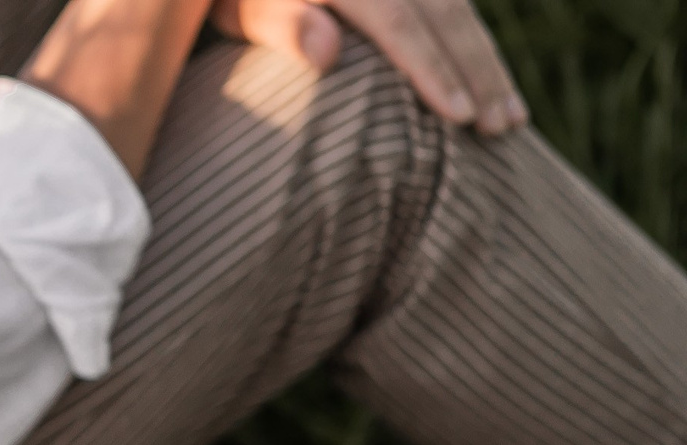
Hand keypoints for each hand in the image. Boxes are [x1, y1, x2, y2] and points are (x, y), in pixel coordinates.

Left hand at [211, 0, 525, 133]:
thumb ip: (276, 24)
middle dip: (478, 73)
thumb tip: (327, 52)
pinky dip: (474, 51)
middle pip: (445, 14)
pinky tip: (492, 89)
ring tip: (510, 121)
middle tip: (499, 130)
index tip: (457, 118)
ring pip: (459, 11)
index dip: (429, 68)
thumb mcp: (235, 8)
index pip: (399, 21)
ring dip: (488, 66)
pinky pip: (452, 10)